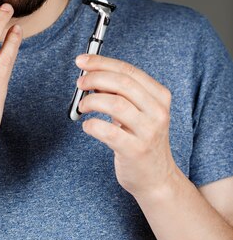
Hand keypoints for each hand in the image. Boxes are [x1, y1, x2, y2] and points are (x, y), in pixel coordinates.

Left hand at [75, 53, 176, 198]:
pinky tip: (88, 125)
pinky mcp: (136, 150)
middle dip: (95, 78)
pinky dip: (93, 125)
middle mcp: (157, 111)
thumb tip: (92, 74)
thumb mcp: (138, 111)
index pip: (128, 70)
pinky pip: (108, 132)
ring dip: (92, 101)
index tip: (82, 61)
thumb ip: (119, 92)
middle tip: (80, 82)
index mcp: (159, 96)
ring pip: (115, 104)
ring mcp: (148, 131)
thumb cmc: (141, 140)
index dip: (102, 62)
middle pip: (122, 83)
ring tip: (83, 106)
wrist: (157, 178)